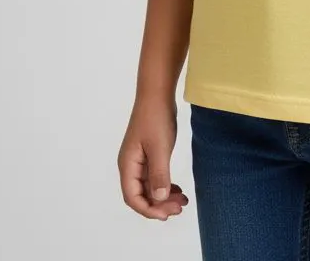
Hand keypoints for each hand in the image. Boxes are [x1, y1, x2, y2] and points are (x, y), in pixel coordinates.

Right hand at [117, 97, 189, 220]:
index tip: (166, 214)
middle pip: (142, 195)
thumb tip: (158, 199)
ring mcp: (140, 160)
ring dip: (164, 196)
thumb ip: (159, 174)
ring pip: (150, 187)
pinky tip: (178, 189)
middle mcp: (131, 165)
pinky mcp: (149, 154)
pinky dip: (166, 185)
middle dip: (159, 205)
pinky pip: (155, 176)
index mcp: (127, 165)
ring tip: (182, 201)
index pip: (133, 197)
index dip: (148, 210)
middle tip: (180, 208)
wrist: (157, 94)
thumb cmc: (155, 117)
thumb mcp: (159, 147)